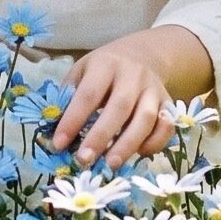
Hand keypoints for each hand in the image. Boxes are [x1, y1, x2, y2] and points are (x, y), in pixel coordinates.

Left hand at [50, 40, 174, 171]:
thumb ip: (69, 98)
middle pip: (119, 107)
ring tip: (110, 165)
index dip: (72, 120)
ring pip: (145, 118)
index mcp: (105, 65)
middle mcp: (132, 75)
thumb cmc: (103, 70)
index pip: (88, 94)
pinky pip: (166, 126)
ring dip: (128, 144)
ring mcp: (152, 89)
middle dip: (101, 136)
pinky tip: (139, 154)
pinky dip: (155, 143)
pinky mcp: (168, 103)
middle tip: (84, 160)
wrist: (142, 55)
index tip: (58, 144)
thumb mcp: (82, 72)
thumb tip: (52, 132)